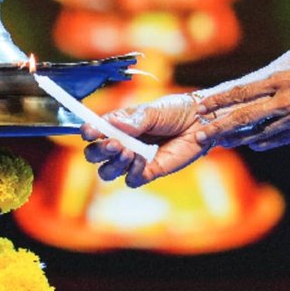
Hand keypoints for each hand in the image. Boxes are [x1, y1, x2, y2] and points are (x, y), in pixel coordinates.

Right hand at [80, 93, 207, 187]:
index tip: (90, 132)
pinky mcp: (149, 171)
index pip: (94, 132)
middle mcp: (122, 143)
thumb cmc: (175, 111)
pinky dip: (133, 172)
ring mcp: (134, 159)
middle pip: (95, 155)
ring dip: (113, 164)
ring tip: (128, 152)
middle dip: (99, 152)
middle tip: (113, 144)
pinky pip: (132, 179)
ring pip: (108, 171)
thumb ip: (133, 120)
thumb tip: (113, 124)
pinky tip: (142, 159)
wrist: (201, 122)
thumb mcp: (153, 110)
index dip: (88, 133)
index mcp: (117, 125)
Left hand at [194, 57, 289, 150]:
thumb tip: (262, 84)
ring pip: (259, 131)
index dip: (219, 100)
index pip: (242, 91)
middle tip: (199, 134)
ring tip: (219, 143)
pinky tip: (252, 145)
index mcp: (282, 78)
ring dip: (237, 138)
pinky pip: (280, 139)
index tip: (201, 106)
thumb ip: (282, 78)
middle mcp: (285, 99)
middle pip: (244, 115)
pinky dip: (264, 142)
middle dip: (219, 125)